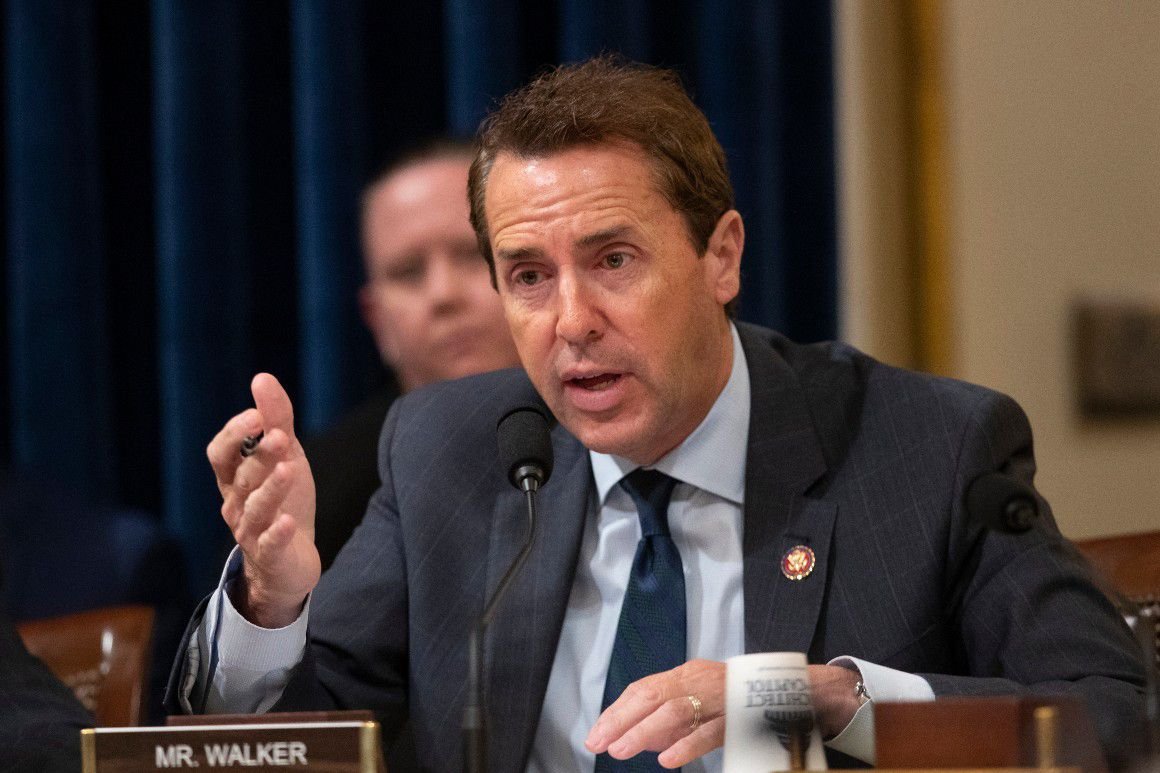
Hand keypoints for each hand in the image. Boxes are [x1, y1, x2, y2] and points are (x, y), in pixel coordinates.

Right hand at [206, 373, 318, 627]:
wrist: (291, 561)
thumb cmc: (282, 501)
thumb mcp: (284, 456)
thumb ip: (276, 418)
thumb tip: (261, 377)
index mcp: (234, 478)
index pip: (221, 453)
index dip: (234, 434)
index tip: (256, 416)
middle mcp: (236, 503)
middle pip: (243, 477)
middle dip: (259, 456)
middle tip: (280, 435)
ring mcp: (251, 532)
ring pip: (255, 509)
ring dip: (269, 489)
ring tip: (288, 469)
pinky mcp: (271, 555)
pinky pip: (269, 544)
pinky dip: (277, 532)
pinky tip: (287, 521)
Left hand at [584, 661, 863, 767]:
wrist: (803, 691)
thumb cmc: (750, 697)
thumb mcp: (706, 700)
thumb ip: (676, 716)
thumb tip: (642, 737)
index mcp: (690, 674)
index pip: (645, 688)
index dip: (618, 710)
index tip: (596, 732)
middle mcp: (703, 679)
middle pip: (653, 695)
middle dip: (622, 720)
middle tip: (598, 742)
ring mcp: (723, 695)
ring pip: (677, 709)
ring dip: (645, 731)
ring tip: (622, 750)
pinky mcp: (744, 713)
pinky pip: (712, 729)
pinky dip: (688, 743)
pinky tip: (668, 759)